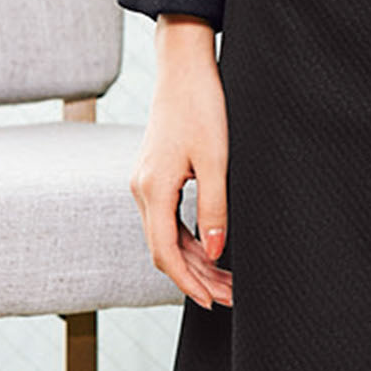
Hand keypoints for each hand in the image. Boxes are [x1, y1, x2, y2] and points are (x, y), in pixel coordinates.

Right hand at [130, 24, 232, 310]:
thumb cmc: (202, 106)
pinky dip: (187, 238)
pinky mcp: (153, 175)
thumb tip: (217, 252)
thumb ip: (214, 208)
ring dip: (194, 259)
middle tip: (229, 295)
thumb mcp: (216, 159)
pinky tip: (210, 248)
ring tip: (225, 278)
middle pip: (164, 250)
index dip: (188, 283)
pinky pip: (166, 218)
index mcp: (153, 189)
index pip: (165, 254)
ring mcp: (144, 182)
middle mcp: (141, 189)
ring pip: (166, 236)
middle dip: (196, 277)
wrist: (183, 67)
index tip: (212, 302)